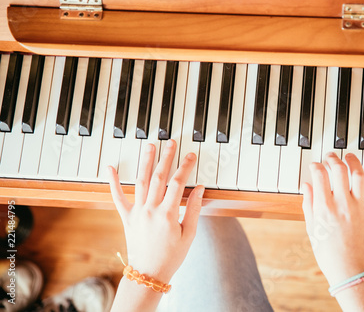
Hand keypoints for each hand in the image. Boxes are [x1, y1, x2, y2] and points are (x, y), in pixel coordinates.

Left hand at [108, 140, 204, 283]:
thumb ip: (195, 210)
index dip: (185, 167)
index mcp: (168, 214)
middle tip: (171, 143)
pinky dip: (113, 182)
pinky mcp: (127, 217)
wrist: (149, 273)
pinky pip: (118, 197)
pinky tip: (111, 168)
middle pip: (159, 177)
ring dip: (145, 162)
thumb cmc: (171, 256)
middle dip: (166, 157)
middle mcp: (150, 210)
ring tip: (150, 146)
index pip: (178, 183)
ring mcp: (137, 212)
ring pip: (141, 181)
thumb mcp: (189, 235)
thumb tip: (200, 189)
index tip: (191, 156)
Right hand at [302, 152, 363, 286]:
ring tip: (348, 156)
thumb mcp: (312, 229)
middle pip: (338, 170)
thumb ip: (308, 204)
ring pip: (357, 174)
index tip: (315, 166)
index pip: (320, 176)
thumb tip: (306, 185)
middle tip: (330, 157)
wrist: (351, 270)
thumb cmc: (329, 253)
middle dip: (332, 159)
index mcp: (324, 209)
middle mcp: (342, 205)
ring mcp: (359, 207)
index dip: (316, 166)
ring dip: (352, 161)